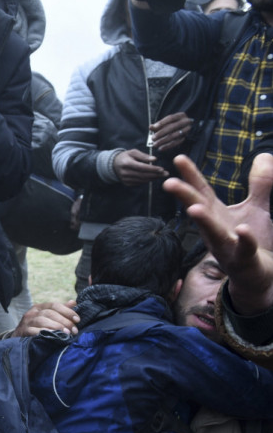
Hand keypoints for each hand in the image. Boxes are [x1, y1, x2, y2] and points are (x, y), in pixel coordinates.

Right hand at [12, 300, 78, 336]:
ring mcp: (27, 321)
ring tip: (66, 333)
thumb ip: (60, 310)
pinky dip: (44, 332)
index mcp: (39, 307)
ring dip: (56, 326)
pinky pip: (34, 330)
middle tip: (74, 330)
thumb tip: (73, 302)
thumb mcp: (47, 317)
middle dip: (64, 321)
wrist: (18, 338)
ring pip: (42, 320)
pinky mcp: (23, 331)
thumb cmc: (36, 327)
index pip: (54, 305)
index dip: (67, 311)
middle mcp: (33, 312)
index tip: (77, 320)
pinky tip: (52, 336)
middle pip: (50, 313)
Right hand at [112, 149, 165, 185]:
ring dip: (153, 178)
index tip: (162, 169)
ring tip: (161, 175)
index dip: (152, 169)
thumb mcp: (133, 152)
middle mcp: (125, 172)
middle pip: (143, 175)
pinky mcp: (127, 183)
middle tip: (165, 173)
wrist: (113, 165)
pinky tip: (153, 177)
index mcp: (126, 163)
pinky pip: (140, 183)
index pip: (142, 167)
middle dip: (155, 175)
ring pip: (142, 180)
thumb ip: (144, 156)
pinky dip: (147, 180)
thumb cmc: (125, 157)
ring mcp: (125, 179)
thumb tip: (154, 159)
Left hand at [150, 112, 192, 151]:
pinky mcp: (185, 138)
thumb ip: (158, 125)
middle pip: (172, 127)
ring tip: (155, 144)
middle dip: (161, 133)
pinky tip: (161, 148)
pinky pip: (176, 143)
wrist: (183, 128)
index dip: (161, 123)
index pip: (170, 118)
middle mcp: (186, 122)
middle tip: (153, 138)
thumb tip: (150, 127)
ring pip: (174, 135)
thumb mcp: (166, 122)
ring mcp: (186, 130)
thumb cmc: (172, 124)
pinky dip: (168, 146)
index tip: (153, 128)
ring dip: (163, 140)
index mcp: (181, 115)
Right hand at [163, 154, 272, 314]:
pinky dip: (243, 239)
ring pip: (212, 232)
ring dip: (203, 222)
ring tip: (194, 209)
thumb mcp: (255, 209)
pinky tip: (243, 229)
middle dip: (184, 197)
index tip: (178, 158)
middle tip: (168, 183)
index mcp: (216, 215)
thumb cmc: (250, 242)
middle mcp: (215, 229)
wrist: (257, 276)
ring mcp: (226, 246)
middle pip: (198, 209)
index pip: (201, 191)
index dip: (190, 175)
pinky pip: (244, 249)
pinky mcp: (243, 259)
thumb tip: (263, 155)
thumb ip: (259, 183)